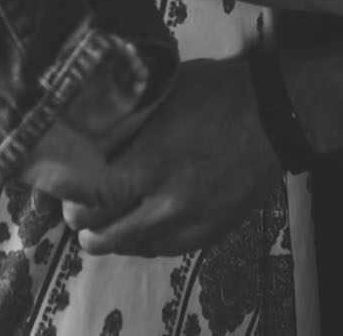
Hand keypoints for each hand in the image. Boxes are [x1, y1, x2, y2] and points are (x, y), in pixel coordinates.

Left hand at [60, 58, 283, 256]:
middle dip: (84, 223)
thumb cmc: (218, 94)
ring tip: (103, 221)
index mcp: (154, 160)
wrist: (275, 118)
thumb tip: (88, 130)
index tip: (66, 190)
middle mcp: (169, 200)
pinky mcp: (209, 233)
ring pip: (132, 247)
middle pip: (105, 233)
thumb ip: (128, 117)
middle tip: (78, 209)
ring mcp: (190, 221)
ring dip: (111, 236)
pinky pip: (162, 250)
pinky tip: (137, 226)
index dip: (72, 200)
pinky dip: (143, 241)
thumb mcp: (165, 92)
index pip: (94, 198)